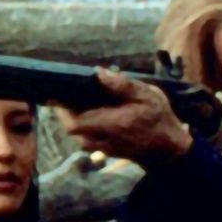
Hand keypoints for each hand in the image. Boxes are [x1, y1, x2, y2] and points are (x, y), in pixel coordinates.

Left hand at [55, 68, 193, 167]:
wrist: (166, 149)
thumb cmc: (157, 120)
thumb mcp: (146, 96)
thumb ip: (121, 85)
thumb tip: (98, 72)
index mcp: (105, 125)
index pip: (70, 119)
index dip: (59, 105)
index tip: (55, 87)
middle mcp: (95, 139)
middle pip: (69, 123)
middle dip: (65, 105)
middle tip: (67, 85)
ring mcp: (95, 146)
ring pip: (75, 128)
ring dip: (74, 112)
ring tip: (78, 93)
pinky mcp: (98, 148)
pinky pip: (83, 132)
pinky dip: (83, 118)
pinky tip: (90, 105)